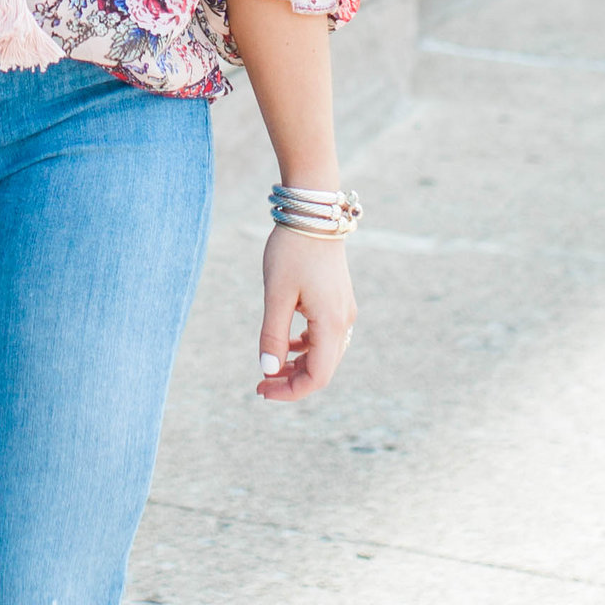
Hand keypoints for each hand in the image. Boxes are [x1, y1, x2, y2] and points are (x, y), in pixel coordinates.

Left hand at [255, 228, 352, 403]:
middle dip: (292, 381)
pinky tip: (285, 344)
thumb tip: (268, 370)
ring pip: (324, 354)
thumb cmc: (292, 251)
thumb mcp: (276, 294)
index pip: (317, 376)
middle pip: (322, 368)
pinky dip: (305, 347)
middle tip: (260, 383)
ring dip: (298, 365)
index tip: (262, 389)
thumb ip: (273, 335)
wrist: (314, 213)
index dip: (290, 391)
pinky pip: (324, 336)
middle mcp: (344, 322)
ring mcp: (343, 311)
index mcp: (331, 324)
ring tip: (269, 367)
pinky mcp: (337, 301)